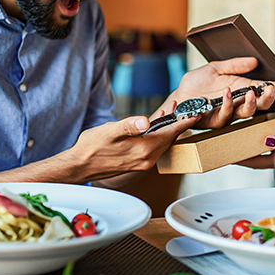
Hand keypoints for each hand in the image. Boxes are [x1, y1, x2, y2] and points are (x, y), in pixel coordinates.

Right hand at [71, 109, 198, 182]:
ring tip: (169, 114)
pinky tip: (154, 128)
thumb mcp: (109, 131)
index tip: (195, 113)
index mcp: (143, 150)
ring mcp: (142, 163)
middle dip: (177, 124)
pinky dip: (158, 137)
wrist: (79, 166)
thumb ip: (129, 125)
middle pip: (169, 139)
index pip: (170, 134)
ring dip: (167, 130)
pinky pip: (154, 148)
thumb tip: (145, 120)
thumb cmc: (91, 148)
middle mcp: (146, 159)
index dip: (183, 122)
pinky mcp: (137, 163)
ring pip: (162, 144)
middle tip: (181, 108)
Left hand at [167, 57, 274, 128]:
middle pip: (259, 105)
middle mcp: (237, 103)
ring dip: (251, 103)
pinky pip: (226, 115)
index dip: (273, 88)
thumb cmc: (196, 84)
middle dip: (267, 98)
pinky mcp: (216, 121)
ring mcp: (228, 113)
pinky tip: (227, 93)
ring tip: (251, 92)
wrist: (179, 97)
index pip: (261, 90)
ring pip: (246, 113)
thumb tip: (253, 61)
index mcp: (240, 90)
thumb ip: (234, 64)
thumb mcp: (216, 67)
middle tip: (270, 90)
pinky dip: (228, 104)